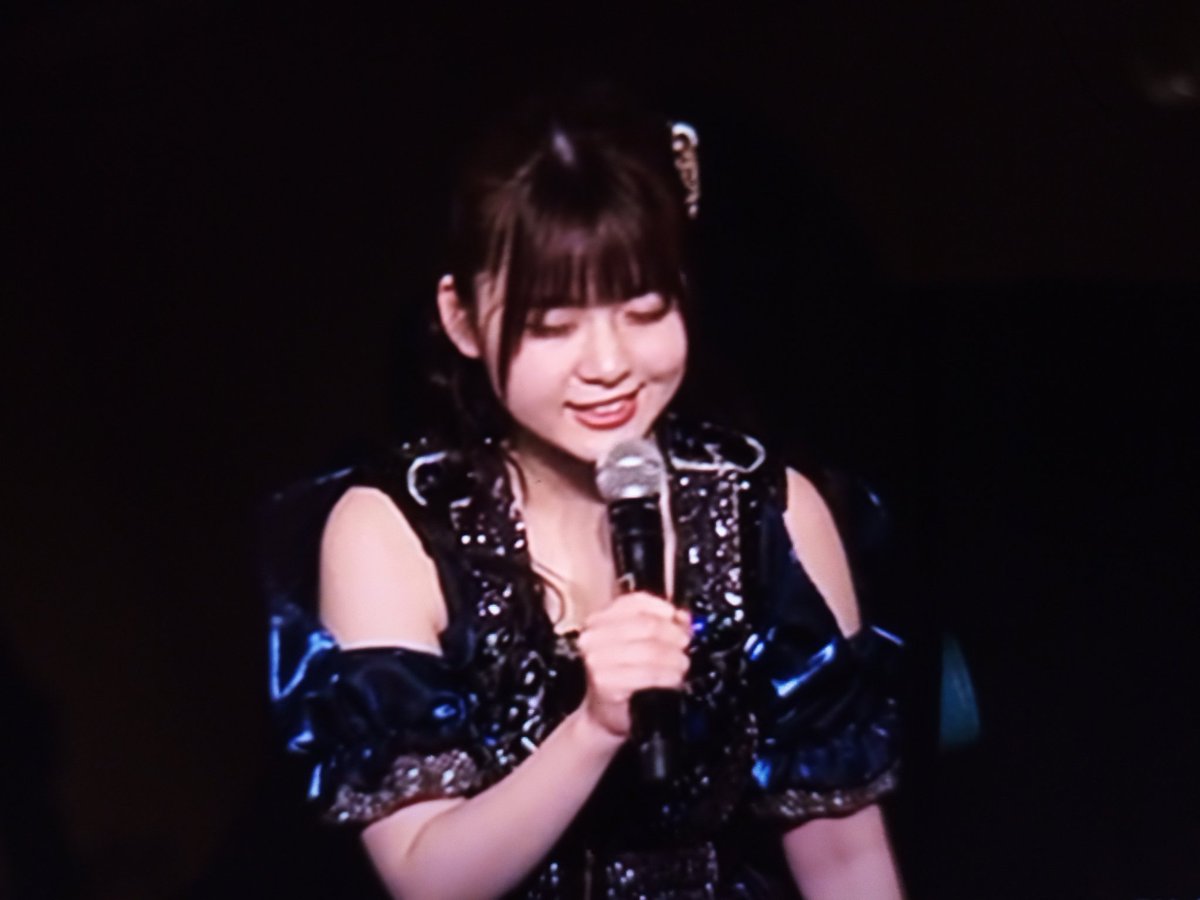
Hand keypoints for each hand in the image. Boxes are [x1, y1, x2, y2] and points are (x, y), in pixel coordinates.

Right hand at [575, 592, 691, 738]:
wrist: (604, 714)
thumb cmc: (623, 676)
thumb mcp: (639, 644)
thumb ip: (661, 625)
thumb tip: (683, 616)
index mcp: (600, 619)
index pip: (635, 602)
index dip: (662, 608)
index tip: (678, 619)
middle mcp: (593, 636)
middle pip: (647, 625)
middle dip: (673, 635)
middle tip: (685, 645)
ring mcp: (596, 659)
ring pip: (650, 650)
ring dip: (674, 658)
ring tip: (682, 665)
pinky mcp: (604, 682)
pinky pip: (647, 674)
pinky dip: (667, 675)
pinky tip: (674, 679)